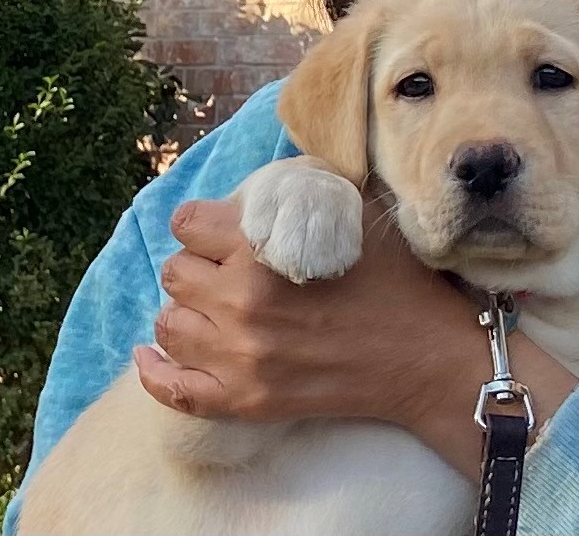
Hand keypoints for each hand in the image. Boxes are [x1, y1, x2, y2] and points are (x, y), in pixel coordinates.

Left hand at [135, 193, 471, 423]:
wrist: (426, 357)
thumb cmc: (398, 279)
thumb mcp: (356, 212)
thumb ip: (306, 191)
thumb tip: (271, 178)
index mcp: (265, 249)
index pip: (188, 223)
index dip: (204, 223)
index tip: (220, 230)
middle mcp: (243, 301)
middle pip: (176, 272)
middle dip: (197, 265)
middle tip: (224, 270)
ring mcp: (241, 356)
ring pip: (169, 324)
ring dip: (184, 310)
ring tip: (208, 307)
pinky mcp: (246, 399)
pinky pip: (175, 389)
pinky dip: (156, 370)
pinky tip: (151, 354)